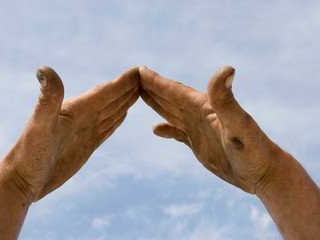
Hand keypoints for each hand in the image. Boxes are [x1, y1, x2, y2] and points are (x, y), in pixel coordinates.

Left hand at [7, 66, 139, 201]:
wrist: (22, 179)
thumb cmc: (28, 155)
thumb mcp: (39, 127)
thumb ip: (47, 99)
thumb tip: (44, 69)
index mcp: (76, 109)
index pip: (105, 91)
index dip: (123, 82)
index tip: (140, 70)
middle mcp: (82, 116)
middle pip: (111, 98)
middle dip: (128, 88)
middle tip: (147, 77)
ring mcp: (85, 131)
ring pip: (110, 111)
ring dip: (125, 101)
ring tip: (139, 92)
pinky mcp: (86, 145)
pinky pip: (106, 127)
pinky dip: (116, 119)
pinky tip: (122, 114)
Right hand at [139, 66, 283, 193]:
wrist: (262, 173)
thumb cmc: (253, 150)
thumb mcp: (238, 125)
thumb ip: (226, 100)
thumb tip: (227, 68)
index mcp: (205, 106)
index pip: (175, 90)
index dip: (156, 81)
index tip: (139, 70)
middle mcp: (199, 114)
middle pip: (169, 98)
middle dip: (151, 88)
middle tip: (132, 78)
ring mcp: (198, 129)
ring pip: (171, 112)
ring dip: (156, 103)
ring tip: (140, 94)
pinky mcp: (198, 143)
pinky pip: (177, 133)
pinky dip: (166, 129)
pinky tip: (156, 129)